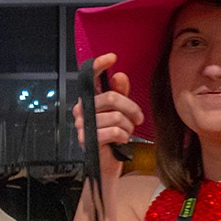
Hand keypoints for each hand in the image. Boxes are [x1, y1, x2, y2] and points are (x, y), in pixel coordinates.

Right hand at [72, 56, 144, 182]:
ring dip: (128, 126)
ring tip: (126, 132)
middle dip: (131, 108)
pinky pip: (114, 131)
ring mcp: (83, 125)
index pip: (89, 78)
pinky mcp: (88, 140)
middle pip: (112, 98)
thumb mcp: (120, 112)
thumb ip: (120, 93)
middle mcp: (81, 110)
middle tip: (138, 118)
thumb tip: (119, 75)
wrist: (106, 164)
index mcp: (88, 100)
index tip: (112, 57)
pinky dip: (124, 137)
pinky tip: (120, 141)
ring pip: (116, 117)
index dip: (98, 65)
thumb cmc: (113, 136)